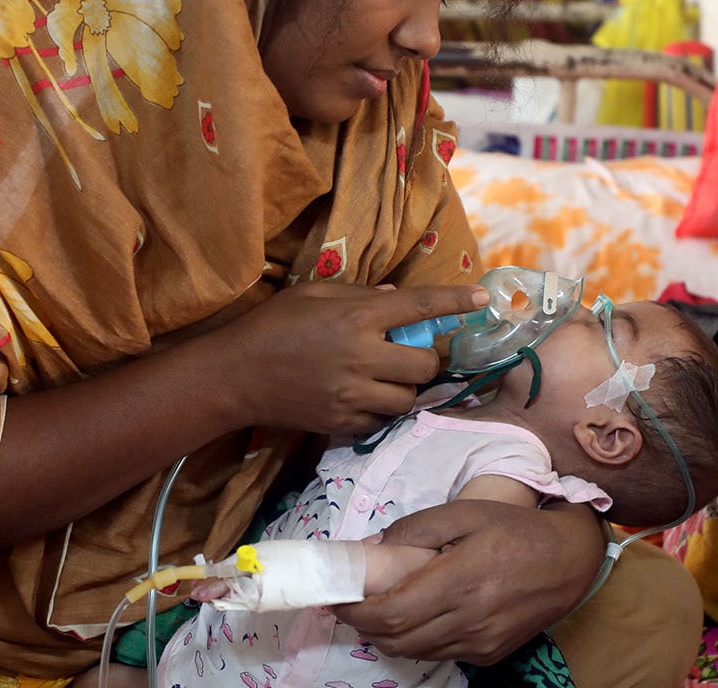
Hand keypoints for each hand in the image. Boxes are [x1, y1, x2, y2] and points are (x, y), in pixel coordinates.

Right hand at [216, 282, 485, 435]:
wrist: (235, 375)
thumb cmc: (273, 325)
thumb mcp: (315, 295)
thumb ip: (360, 294)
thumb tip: (399, 296)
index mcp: (356, 318)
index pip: (419, 306)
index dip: (455, 302)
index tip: (481, 300)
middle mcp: (361, 357)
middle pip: (424, 366)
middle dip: (424, 360)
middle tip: (406, 353)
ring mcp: (352, 395)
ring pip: (408, 399)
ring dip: (404, 387)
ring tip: (381, 376)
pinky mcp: (343, 422)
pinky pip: (383, 420)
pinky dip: (382, 408)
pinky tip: (362, 395)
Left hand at [335, 500, 602, 664]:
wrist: (570, 560)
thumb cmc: (515, 529)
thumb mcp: (464, 513)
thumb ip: (415, 530)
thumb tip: (372, 550)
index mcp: (460, 582)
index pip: (391, 613)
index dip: (356, 611)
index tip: (338, 597)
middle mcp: (469, 620)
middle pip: (396, 639)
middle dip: (365, 625)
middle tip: (351, 603)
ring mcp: (481, 643)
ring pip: (415, 651)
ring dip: (388, 635)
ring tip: (379, 609)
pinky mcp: (490, 654)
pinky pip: (439, 653)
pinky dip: (417, 640)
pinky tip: (417, 616)